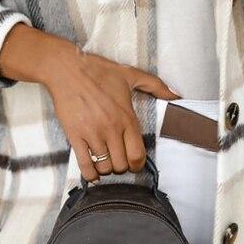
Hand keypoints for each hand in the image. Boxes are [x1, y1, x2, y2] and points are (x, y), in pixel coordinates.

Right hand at [0, 24, 179, 181]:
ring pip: (104, 167)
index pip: (138, 154)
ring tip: (104, 163)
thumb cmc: (98, 70)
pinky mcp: (75, 136)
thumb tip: (176, 95)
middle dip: (121, 167)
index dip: (137, 164)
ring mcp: (93, 134)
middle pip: (121, 164)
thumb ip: (156, 85)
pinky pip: (84, 164)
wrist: (67, 68)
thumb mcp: (130, 74)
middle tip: (117, 161)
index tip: (134, 164)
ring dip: (106, 169)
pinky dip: (90, 174)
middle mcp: (112, 129)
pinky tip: (92, 174)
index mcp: (127, 117)